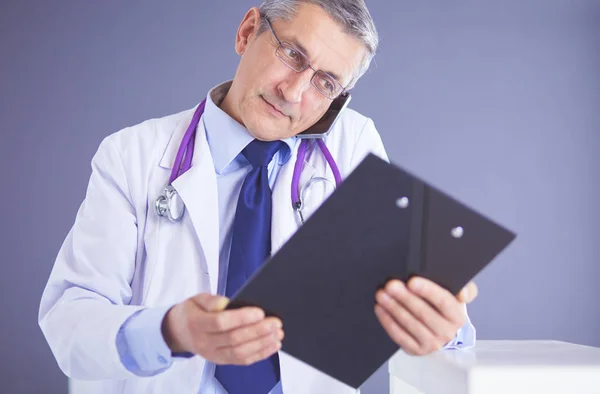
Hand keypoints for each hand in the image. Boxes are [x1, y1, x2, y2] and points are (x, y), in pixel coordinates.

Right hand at [162, 293, 283, 364]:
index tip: (260, 312)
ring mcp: (213, 354)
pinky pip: (242, 360)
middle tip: (276, 323)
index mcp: (197, 323)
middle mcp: (205, 342)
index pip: (220, 323)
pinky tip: (273, 346)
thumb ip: (211, 300)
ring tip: (278, 334)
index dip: (241, 318)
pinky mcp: (221, 361)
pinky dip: (260, 354)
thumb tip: (227, 303)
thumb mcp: (196, 299)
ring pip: (240, 352)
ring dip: (262, 344)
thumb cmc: (192, 312)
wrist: (178, 332)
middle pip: (234, 339)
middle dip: (258, 331)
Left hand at [374, 278, 477, 355]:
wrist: (443, 332)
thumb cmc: (445, 310)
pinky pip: (399, 335)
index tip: (412, 281)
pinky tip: (380, 309)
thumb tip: (463, 294)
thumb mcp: (457, 296)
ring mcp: (431, 344)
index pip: (443, 301)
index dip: (427, 291)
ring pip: (410, 324)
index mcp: (457, 316)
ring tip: (382, 295)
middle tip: (391, 285)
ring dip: (393, 308)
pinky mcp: (416, 350)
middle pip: (423, 312)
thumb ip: (465, 288)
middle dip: (405, 297)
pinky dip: (388, 321)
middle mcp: (446, 332)